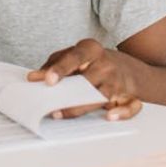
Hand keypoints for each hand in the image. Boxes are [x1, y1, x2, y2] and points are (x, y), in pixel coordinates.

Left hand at [27, 38, 141, 121]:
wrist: (123, 66)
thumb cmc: (89, 62)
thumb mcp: (71, 55)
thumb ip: (52, 64)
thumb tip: (34, 78)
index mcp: (91, 49)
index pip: (75, 57)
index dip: (61, 68)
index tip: (48, 80)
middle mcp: (106, 64)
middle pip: (87, 81)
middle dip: (68, 94)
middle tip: (49, 105)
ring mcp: (119, 81)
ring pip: (102, 96)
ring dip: (81, 107)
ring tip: (60, 114)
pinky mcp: (129, 96)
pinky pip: (131, 106)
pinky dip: (123, 113)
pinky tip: (109, 116)